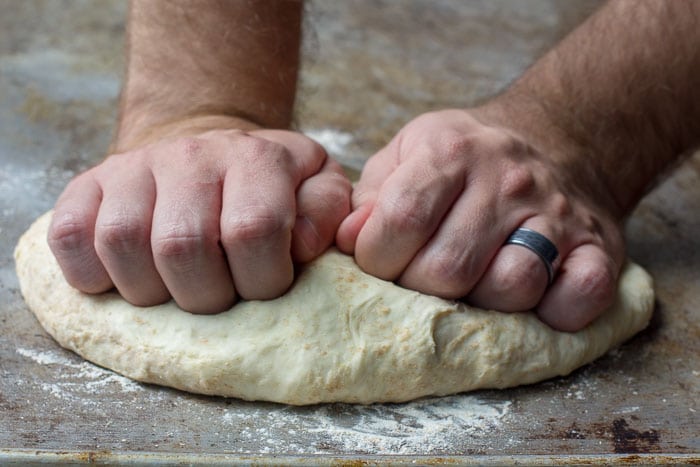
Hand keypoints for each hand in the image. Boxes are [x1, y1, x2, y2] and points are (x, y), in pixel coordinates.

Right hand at [48, 127, 350, 312]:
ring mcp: (134, 167)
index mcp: (257, 158)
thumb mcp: (316, 186)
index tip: (264, 285)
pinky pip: (71, 238)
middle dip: (205, 297)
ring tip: (174, 290)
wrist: (205, 147)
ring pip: (123, 245)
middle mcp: (192, 155)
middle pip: (182, 247)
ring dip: (150, 293)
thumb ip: (326, 212)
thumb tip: (305, 245)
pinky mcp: (89, 185)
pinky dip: (91, 276)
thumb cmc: (268, 185)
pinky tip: (123, 279)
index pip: (253, 231)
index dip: (262, 280)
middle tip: (218, 296)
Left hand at [337, 109, 624, 331]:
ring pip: (511, 286)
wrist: (552, 137)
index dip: (375, 257)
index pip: (401, 220)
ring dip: (481, 303)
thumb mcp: (407, 154)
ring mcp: (556, 213)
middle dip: (419, 288)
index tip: (378, 261)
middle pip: (449, 268)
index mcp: (451, 151)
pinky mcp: (598, 245)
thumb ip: (370, 198)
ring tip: (472, 285)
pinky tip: (534, 299)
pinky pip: (581, 295)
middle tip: (419, 279)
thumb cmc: (464, 159)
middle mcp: (507, 179)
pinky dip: (555, 313)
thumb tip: (347, 240)